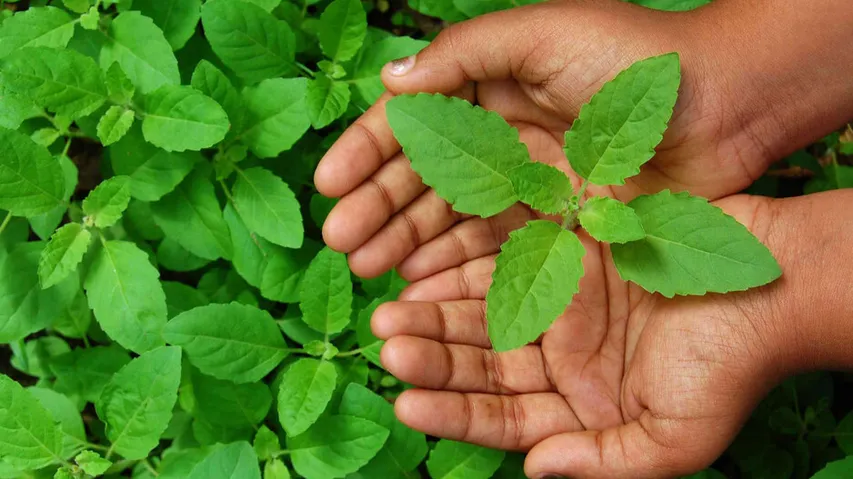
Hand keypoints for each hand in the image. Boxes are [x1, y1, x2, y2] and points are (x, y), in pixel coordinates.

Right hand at [315, 0, 852, 279]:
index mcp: (489, 89)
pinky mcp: (558, 228)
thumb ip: (465, 54)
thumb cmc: (637, 58)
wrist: (726, 103)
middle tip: (343, 245)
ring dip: (407, 243)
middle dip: (378, 208)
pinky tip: (422, 283)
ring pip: (452, 219)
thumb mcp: (542, 34)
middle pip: (424, 179)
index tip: (329, 184)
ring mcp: (528, 187)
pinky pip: (495, 250)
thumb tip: (390, 80)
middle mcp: (501, 139)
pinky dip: (456, 265)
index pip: (412, 124)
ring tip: (370, 271)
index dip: (367, 153)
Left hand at [371, 192, 850, 477]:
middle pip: (482, 363)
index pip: (502, 417)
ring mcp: (559, 301)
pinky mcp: (566, 251)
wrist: (771, 285)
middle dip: (432, 358)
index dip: (454, 415)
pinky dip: (468, 262)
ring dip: (437, 312)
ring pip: (483, 311)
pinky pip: (506, 257)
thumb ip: (604, 463)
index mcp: (577, 406)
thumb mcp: (675, 439)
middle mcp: (559, 357)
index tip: (407, 404)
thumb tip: (537, 470)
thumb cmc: (731, 368)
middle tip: (386, 346)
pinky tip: (429, 264)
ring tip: (390, 310)